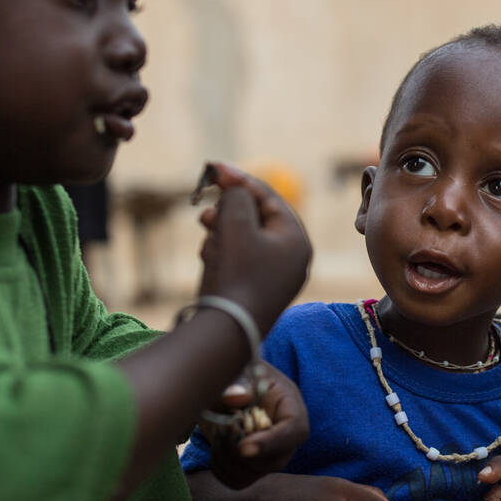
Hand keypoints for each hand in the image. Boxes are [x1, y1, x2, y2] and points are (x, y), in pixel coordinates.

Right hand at [196, 162, 311, 332]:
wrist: (225, 331)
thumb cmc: (236, 273)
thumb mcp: (236, 223)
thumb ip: (237, 197)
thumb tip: (235, 192)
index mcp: (296, 240)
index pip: (270, 198)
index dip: (240, 180)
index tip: (213, 168)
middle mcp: (291, 258)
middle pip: (257, 218)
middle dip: (227, 210)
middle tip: (203, 205)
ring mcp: (273, 276)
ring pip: (243, 238)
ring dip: (221, 230)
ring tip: (206, 233)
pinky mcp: (253, 289)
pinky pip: (237, 259)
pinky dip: (221, 251)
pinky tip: (208, 256)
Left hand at [206, 362, 308, 488]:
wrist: (229, 388)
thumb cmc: (239, 375)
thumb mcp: (239, 372)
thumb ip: (237, 383)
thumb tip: (236, 397)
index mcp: (291, 408)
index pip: (294, 432)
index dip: (270, 443)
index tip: (243, 447)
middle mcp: (286, 438)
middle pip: (272, 461)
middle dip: (239, 448)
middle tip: (224, 423)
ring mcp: (271, 457)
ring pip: (251, 474)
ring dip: (226, 456)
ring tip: (221, 429)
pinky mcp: (253, 469)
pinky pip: (236, 481)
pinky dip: (219, 466)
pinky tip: (218, 445)